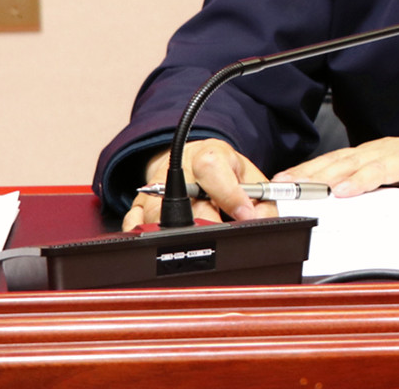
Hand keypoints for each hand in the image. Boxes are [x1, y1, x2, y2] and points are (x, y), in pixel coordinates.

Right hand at [121, 138, 278, 230]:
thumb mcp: (249, 177)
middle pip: (186, 204)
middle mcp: (178, 170)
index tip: (245, 214)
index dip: (230, 195)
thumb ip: (262, 199)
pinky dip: (151, 239)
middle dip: (208, 225)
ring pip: (160, 219)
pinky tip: (170, 240)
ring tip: (201, 238)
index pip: (211, 169)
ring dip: (181, 236)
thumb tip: (261, 220)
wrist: (193, 162)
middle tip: (223, 234)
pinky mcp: (139, 204)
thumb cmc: (223, 172)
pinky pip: (136, 225)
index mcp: (208, 157)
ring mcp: (155, 189)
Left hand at [276, 117, 398, 197]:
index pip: (330, 165)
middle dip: (303, 176)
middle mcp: (375, 151)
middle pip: (332, 162)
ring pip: (350, 164)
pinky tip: (345, 190)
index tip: (279, 187)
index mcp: (371, 156)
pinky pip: (380, 171)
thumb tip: (348, 208)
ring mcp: (391, 153)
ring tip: (300, 189)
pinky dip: (361, 180)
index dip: (304, 174)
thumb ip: (376, 191)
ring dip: (323, 178)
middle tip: (278, 188)